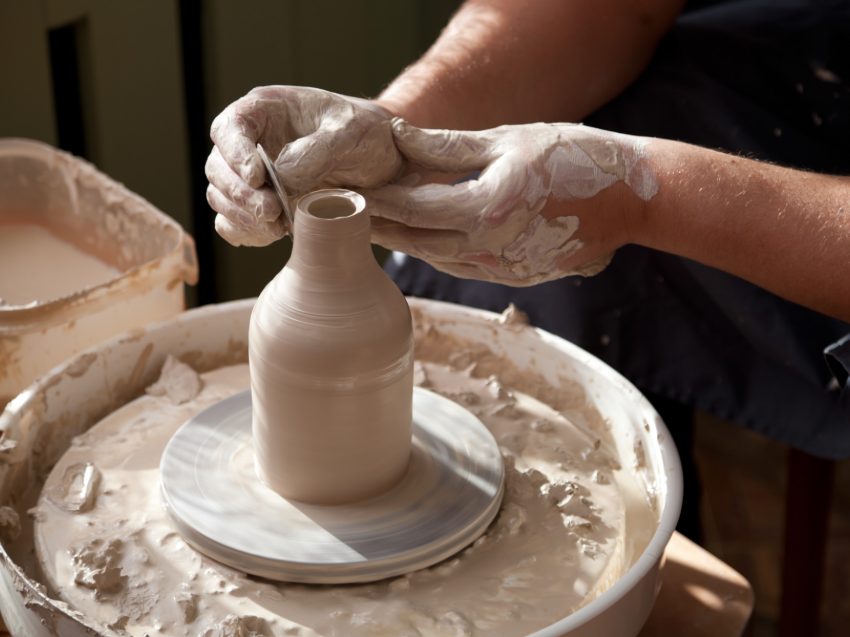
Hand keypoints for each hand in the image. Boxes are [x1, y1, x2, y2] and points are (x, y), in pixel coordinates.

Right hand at [206, 86, 401, 245]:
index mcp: (266, 111)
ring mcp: (253, 177)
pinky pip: (234, 222)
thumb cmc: (367, 134)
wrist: (383, 162)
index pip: (230, 127)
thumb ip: (317, 151)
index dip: (234, 153)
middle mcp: (251, 143)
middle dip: (239, 194)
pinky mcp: (260, 205)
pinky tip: (270, 235)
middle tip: (272, 212)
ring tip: (277, 228)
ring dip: (242, 216)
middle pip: (218, 168)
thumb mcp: (351, 132)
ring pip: (221, 197)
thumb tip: (280, 178)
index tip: (257, 177)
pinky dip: (245, 232)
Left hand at [366, 119, 656, 284]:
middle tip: (344, 213)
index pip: (413, 207)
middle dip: (379, 225)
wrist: (633, 199)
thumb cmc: (575, 158)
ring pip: (437, 258)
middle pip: (416, 241)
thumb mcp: (509, 142)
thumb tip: (399, 137)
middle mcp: (489, 250)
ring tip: (375, 224)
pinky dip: (437, 251)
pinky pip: (463, 266)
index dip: (377, 198)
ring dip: (405, 242)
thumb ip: (448, 147)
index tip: (346, 189)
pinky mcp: (515, 277)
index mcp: (485, 211)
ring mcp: (502, 270)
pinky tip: (422, 238)